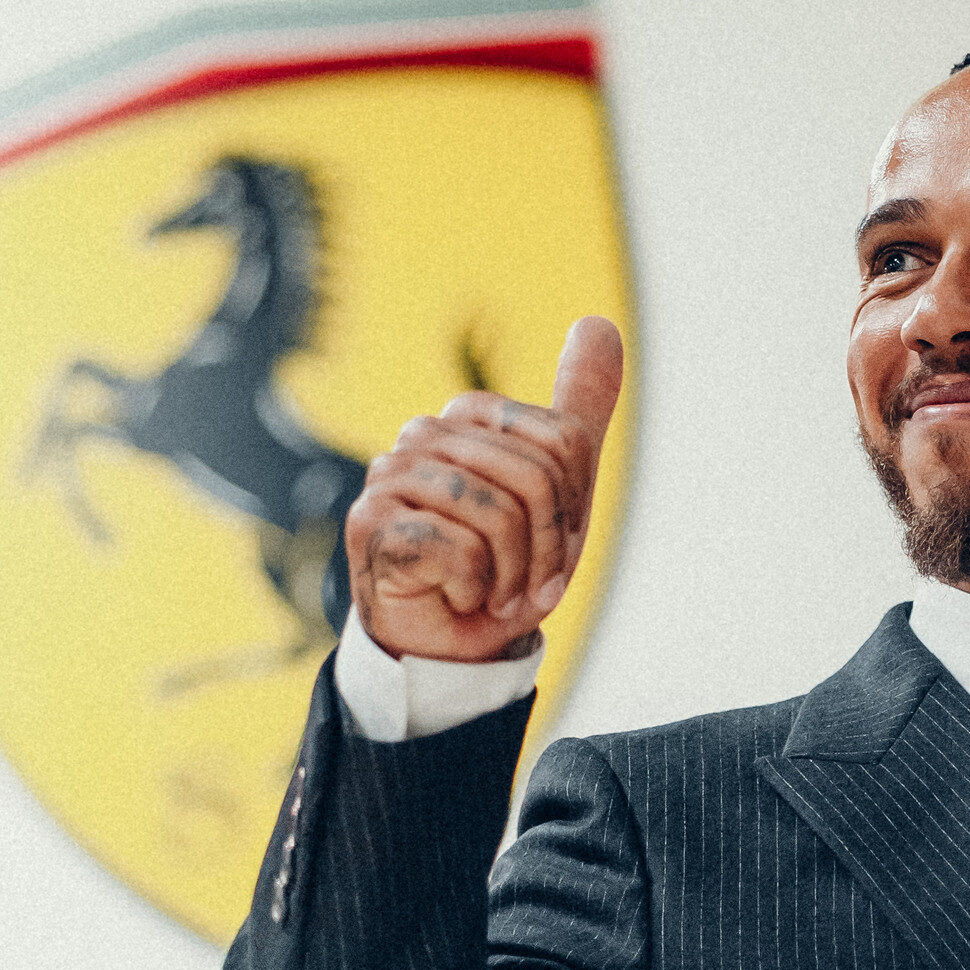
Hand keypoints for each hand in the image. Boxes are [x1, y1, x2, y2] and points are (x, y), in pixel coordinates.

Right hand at [345, 316, 623, 661]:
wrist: (448, 645)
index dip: (569, 511)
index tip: (547, 550)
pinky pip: (461, 548)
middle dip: (545, 550)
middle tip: (522, 585)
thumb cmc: (498, 566)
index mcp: (468, 416)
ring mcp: (390, 475)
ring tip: (491, 593)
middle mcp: (423, 434)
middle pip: (533, 478)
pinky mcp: (371, 522)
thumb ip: (578, 410)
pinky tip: (455, 594)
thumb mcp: (558, 488)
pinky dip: (474, 588)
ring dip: (510, 575)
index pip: (562, 444)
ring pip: (497, 516)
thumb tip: (599, 324)